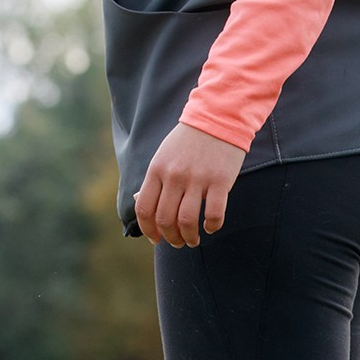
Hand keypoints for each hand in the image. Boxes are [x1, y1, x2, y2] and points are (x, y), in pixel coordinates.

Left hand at [134, 122, 245, 247]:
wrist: (218, 117)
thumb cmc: (188, 141)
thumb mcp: (163, 156)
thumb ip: (153, 180)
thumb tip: (139, 202)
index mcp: (157, 170)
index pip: (144, 209)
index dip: (148, 230)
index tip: (156, 239)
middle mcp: (174, 176)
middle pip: (165, 219)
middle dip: (170, 238)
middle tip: (178, 242)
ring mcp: (197, 178)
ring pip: (187, 221)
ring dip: (189, 237)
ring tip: (193, 240)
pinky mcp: (220, 181)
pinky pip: (214, 214)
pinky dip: (212, 226)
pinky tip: (211, 226)